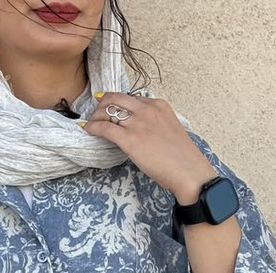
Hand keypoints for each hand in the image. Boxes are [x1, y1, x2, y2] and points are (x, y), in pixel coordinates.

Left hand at [79, 92, 217, 204]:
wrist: (188, 171)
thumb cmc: (182, 157)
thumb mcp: (169, 129)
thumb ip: (155, 124)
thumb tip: (141, 130)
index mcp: (158, 105)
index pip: (132, 97)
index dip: (118, 101)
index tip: (110, 106)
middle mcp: (147, 109)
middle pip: (117, 98)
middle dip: (103, 103)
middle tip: (96, 111)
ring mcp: (137, 123)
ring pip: (108, 111)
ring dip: (96, 116)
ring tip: (91, 122)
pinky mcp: (129, 139)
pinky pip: (104, 128)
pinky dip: (93, 127)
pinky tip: (87, 129)